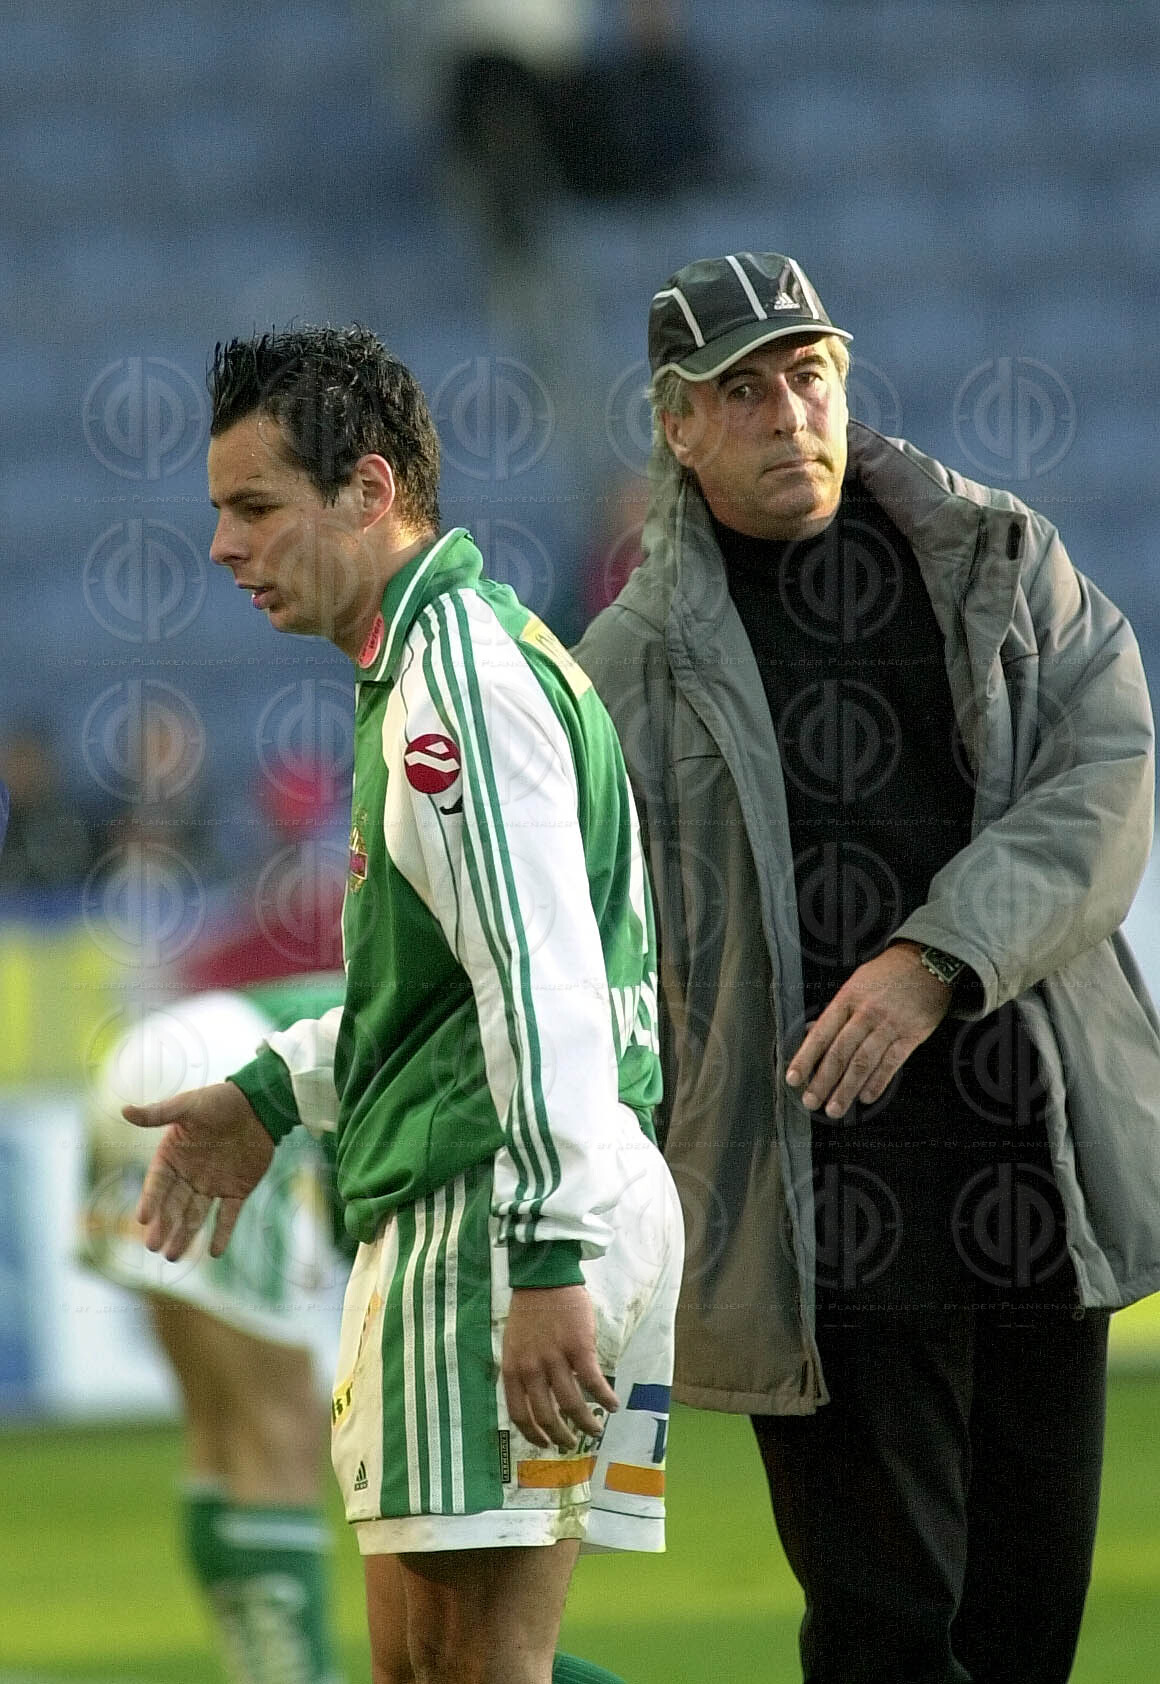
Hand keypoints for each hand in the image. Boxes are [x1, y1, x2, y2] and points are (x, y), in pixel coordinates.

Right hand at [124, 1080, 273, 1260]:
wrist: (259, 1103)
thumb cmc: (219, 1101)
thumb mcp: (188, 1105)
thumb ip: (159, 1114)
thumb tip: (124, 1111)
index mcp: (172, 1157)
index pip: (157, 1184)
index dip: (150, 1200)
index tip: (142, 1219)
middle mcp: (189, 1175)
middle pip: (173, 1206)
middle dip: (163, 1226)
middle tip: (154, 1247)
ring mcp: (212, 1185)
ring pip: (195, 1216)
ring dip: (185, 1235)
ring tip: (173, 1256)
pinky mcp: (237, 1190)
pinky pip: (228, 1215)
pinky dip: (222, 1233)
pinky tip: (214, 1251)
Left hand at [501, 1285, 619, 1450]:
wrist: (544, 1279)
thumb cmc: (529, 1312)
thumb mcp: (513, 1345)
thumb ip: (522, 1372)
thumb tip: (535, 1399)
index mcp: (513, 1370)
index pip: (520, 1414)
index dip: (533, 1435)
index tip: (545, 1444)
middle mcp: (532, 1369)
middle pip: (547, 1416)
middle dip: (561, 1436)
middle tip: (572, 1443)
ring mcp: (556, 1359)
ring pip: (572, 1405)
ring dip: (586, 1423)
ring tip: (596, 1429)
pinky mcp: (579, 1348)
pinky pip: (593, 1382)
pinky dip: (605, 1398)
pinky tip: (613, 1405)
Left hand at [786, 942, 953, 1119]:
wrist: (928, 961)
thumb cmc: (889, 973)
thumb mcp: (856, 982)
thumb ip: (837, 1011)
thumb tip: (812, 1033)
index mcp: (848, 998)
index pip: (821, 1034)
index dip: (805, 1058)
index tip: (793, 1078)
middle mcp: (866, 1013)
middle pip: (840, 1053)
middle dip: (823, 1081)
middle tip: (811, 1101)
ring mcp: (890, 1025)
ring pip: (863, 1062)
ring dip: (847, 1089)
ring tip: (835, 1108)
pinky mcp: (912, 1035)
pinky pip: (891, 1063)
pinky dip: (877, 1082)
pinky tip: (865, 1097)